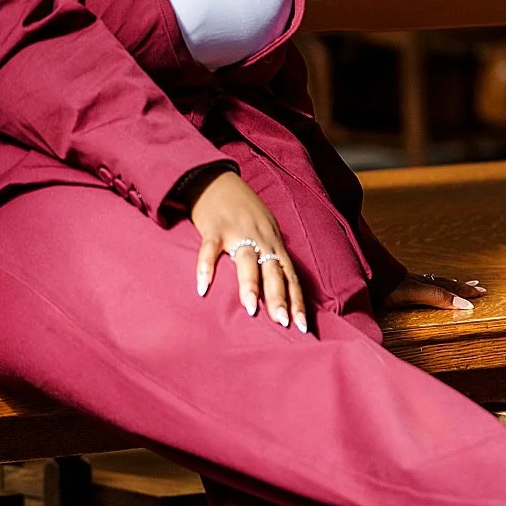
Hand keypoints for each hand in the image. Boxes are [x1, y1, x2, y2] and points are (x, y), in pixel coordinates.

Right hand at [190, 170, 307, 331]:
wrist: (218, 179)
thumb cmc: (244, 210)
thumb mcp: (265, 230)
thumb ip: (272, 255)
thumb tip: (284, 286)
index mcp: (274, 243)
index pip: (290, 276)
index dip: (297, 301)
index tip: (302, 326)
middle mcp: (261, 238)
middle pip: (273, 271)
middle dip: (279, 298)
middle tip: (283, 323)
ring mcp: (237, 231)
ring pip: (246, 260)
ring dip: (250, 284)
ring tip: (251, 309)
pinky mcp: (213, 227)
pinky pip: (209, 249)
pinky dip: (206, 268)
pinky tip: (203, 287)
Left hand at [386, 272, 485, 312]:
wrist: (354, 263)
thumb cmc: (379, 283)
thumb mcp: (410, 292)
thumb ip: (435, 296)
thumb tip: (464, 305)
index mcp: (419, 285)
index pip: (445, 289)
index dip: (461, 293)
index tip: (479, 293)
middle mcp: (413, 280)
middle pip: (441, 283)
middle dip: (460, 287)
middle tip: (478, 287)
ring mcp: (401, 279)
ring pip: (430, 281)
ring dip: (445, 284)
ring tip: (456, 283)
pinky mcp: (389, 279)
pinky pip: (415, 281)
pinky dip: (426, 283)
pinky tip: (420, 283)